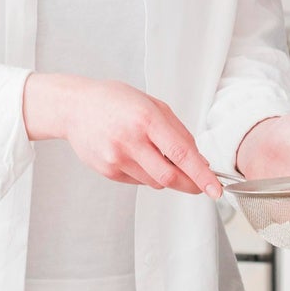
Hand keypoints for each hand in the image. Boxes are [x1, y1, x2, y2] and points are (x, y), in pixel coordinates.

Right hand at [24, 73, 223, 198]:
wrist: (74, 107)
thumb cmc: (115, 101)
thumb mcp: (152, 104)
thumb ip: (178, 132)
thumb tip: (200, 161)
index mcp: (146, 118)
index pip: (181, 153)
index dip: (201, 174)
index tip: (215, 189)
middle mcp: (130, 140)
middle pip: (169, 177)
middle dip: (190, 184)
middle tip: (201, 185)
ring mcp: (116, 158)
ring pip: (155, 182)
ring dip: (167, 176)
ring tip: (157, 155)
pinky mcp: (108, 171)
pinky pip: (138, 181)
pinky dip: (147, 174)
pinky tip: (137, 156)